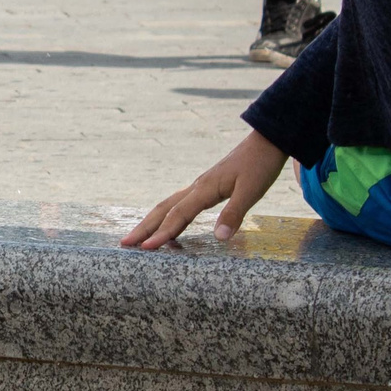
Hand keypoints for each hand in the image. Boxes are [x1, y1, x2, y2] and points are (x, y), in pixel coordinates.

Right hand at [121, 129, 287, 249]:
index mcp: (204, 189)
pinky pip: (180, 205)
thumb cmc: (260, 166)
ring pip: (168, 206)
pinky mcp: (206, 188)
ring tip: (138, 237)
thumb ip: (234, 214)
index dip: (162, 233)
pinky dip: (168, 217)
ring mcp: (199, 187)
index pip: (178, 215)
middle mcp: (196, 188)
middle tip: (125, 243)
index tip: (146, 248)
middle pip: (163, 209)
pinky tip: (168, 226)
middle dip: (144, 227)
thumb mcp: (251, 191)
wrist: (266, 142)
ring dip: (152, 222)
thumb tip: (219, 238)